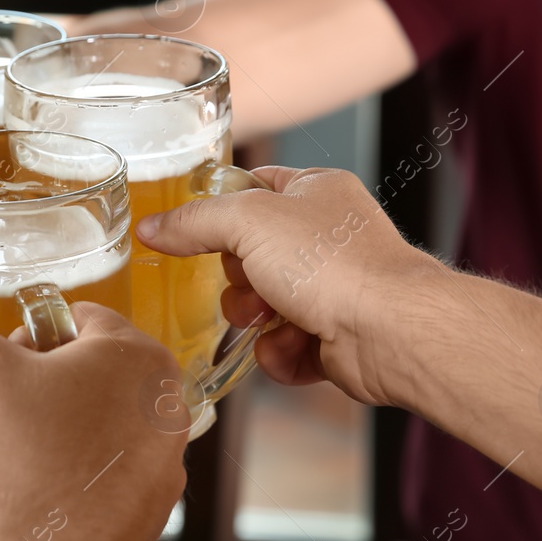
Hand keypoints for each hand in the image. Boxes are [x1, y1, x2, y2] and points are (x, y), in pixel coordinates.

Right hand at [0, 305, 188, 540]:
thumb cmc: (4, 455)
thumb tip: (5, 356)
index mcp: (142, 359)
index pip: (83, 320)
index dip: (36, 335)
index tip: (11, 367)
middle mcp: (170, 412)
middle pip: (101, 375)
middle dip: (57, 385)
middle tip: (13, 413)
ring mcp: (166, 471)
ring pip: (106, 427)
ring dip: (69, 432)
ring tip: (25, 459)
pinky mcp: (151, 517)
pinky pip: (108, 478)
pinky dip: (79, 479)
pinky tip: (43, 496)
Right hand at [136, 166, 442, 404]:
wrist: (390, 330)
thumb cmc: (333, 262)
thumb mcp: (247, 222)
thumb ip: (193, 222)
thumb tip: (152, 227)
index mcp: (315, 191)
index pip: (252, 187)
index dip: (220, 210)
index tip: (192, 231)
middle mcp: (328, 236)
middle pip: (249, 254)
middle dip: (239, 278)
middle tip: (250, 283)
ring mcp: (334, 287)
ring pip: (262, 304)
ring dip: (254, 318)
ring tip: (270, 320)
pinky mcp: (335, 336)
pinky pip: (283, 346)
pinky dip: (281, 352)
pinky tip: (295, 348)